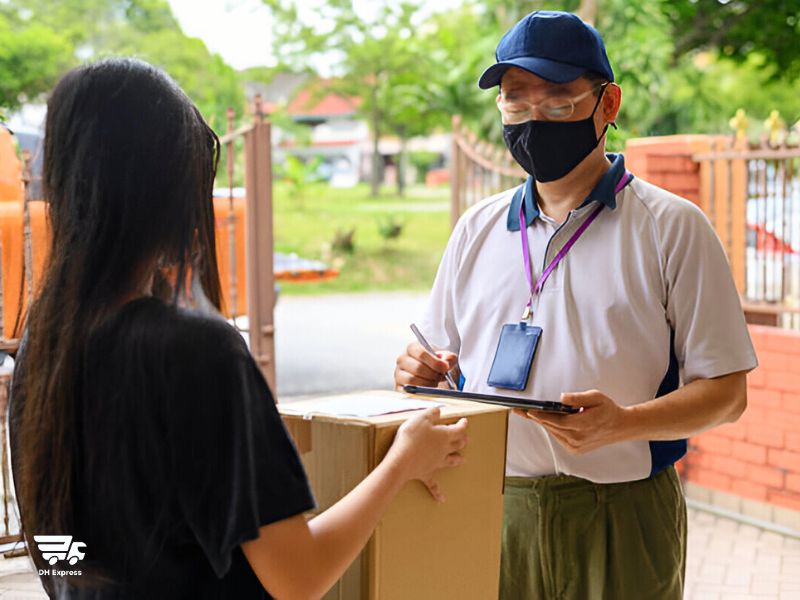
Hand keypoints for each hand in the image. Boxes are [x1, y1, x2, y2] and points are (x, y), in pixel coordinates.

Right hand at [384, 407, 467, 501]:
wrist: (401, 461)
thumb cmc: (411, 438)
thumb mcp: (420, 418)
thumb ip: (431, 413)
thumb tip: (439, 411)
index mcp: (444, 435)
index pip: (459, 429)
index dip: (463, 424)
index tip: (465, 421)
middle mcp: (444, 450)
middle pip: (458, 445)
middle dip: (462, 440)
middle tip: (465, 438)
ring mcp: (436, 463)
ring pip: (451, 461)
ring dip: (457, 460)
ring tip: (462, 460)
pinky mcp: (427, 474)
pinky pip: (434, 485)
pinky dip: (438, 492)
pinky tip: (442, 500)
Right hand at [394, 342, 457, 389]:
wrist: (431, 376)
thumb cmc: (436, 365)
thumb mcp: (445, 358)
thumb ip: (448, 357)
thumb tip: (445, 362)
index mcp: (412, 348)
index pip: (421, 353)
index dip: (435, 362)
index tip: (445, 367)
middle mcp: (402, 360)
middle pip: (417, 368)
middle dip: (433, 374)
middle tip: (441, 377)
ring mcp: (399, 374)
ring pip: (412, 381)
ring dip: (428, 384)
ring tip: (435, 383)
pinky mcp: (398, 388)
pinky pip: (408, 392)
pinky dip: (420, 393)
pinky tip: (428, 390)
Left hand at [513, 390, 631, 454]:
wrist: (619, 427)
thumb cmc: (607, 410)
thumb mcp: (596, 397)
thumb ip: (578, 398)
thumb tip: (562, 398)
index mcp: (584, 425)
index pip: (558, 421)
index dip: (542, 416)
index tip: (529, 411)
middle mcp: (578, 439)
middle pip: (552, 426)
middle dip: (535, 417)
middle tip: (518, 409)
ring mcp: (576, 446)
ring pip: (553, 432)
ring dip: (542, 422)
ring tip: (526, 412)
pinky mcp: (574, 449)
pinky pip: (557, 436)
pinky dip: (551, 427)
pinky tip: (544, 419)